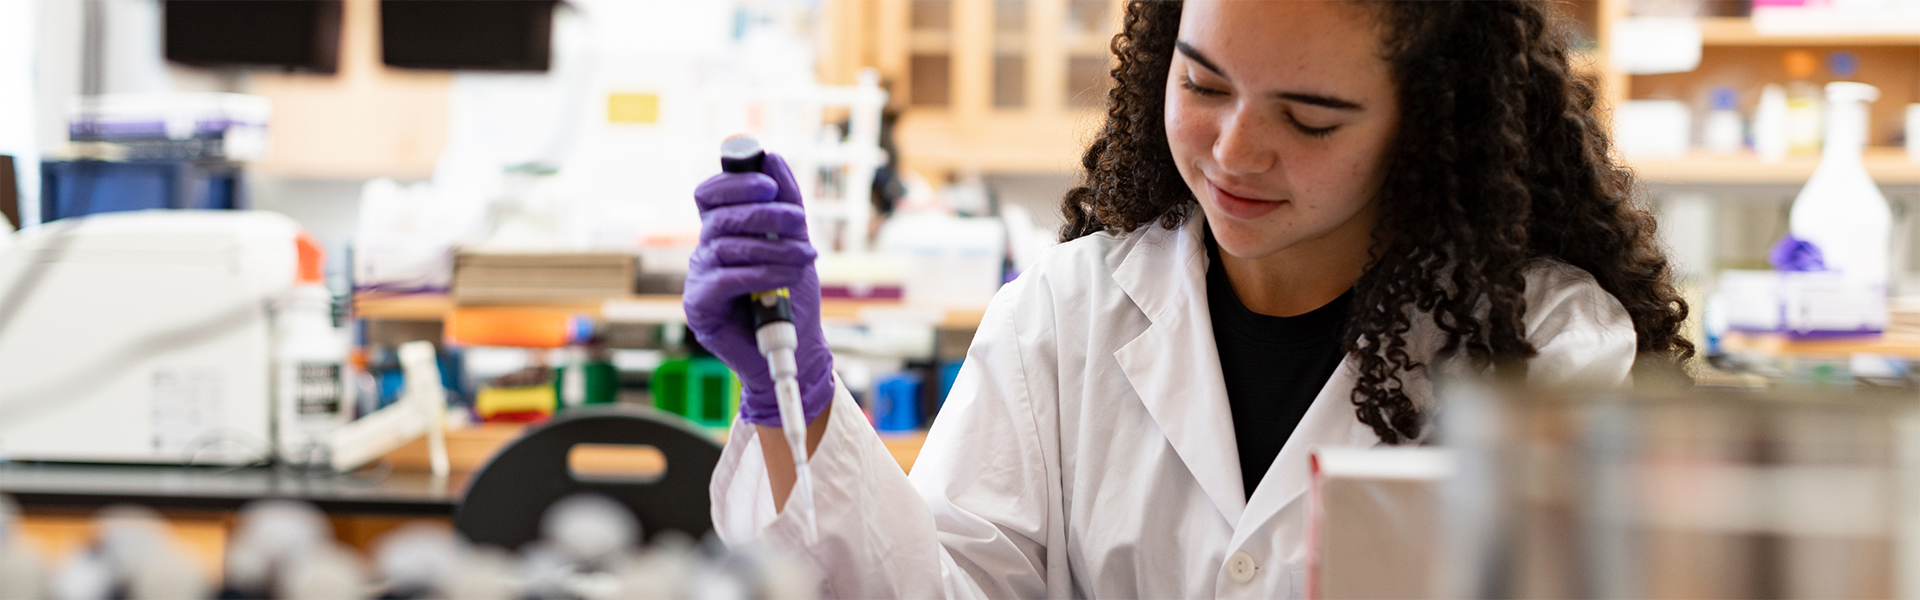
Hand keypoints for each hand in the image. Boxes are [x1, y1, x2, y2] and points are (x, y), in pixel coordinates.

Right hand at [684, 152, 834, 426]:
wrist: (797, 346)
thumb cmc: (793, 295)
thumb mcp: (796, 241)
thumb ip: (785, 203)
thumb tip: (772, 158)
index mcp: (723, 231)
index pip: (710, 194)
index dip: (733, 183)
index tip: (768, 185)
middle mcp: (706, 251)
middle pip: (720, 216)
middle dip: (762, 212)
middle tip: (796, 219)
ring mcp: (699, 278)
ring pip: (727, 246)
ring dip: (772, 247)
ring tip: (805, 256)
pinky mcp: (700, 306)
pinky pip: (725, 278)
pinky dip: (761, 273)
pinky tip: (784, 277)